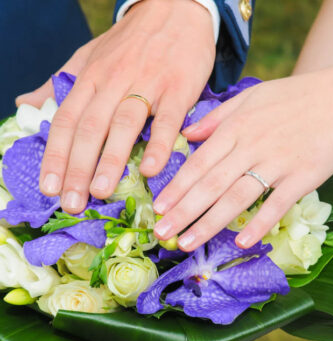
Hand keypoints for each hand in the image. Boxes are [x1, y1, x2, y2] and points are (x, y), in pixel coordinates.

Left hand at [17, 0, 214, 213]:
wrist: (175, 8)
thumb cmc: (132, 41)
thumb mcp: (90, 55)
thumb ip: (60, 82)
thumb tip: (26, 103)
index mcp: (91, 77)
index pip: (66, 119)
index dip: (55, 155)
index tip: (49, 187)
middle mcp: (114, 81)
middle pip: (90, 128)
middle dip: (78, 168)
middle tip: (73, 203)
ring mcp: (147, 84)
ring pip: (123, 125)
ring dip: (111, 161)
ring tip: (101, 192)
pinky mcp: (178, 89)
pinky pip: (166, 120)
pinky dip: (158, 145)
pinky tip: (150, 170)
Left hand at [152, 57, 332, 250]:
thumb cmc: (293, 97)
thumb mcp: (249, 97)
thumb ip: (216, 118)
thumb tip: (187, 134)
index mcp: (235, 128)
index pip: (198, 163)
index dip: (176, 187)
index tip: (158, 208)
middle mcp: (251, 146)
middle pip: (211, 184)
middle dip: (183, 211)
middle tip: (162, 233)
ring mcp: (277, 163)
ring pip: (237, 197)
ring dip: (210, 223)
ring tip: (188, 243)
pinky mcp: (303, 177)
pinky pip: (277, 204)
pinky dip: (259, 223)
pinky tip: (241, 243)